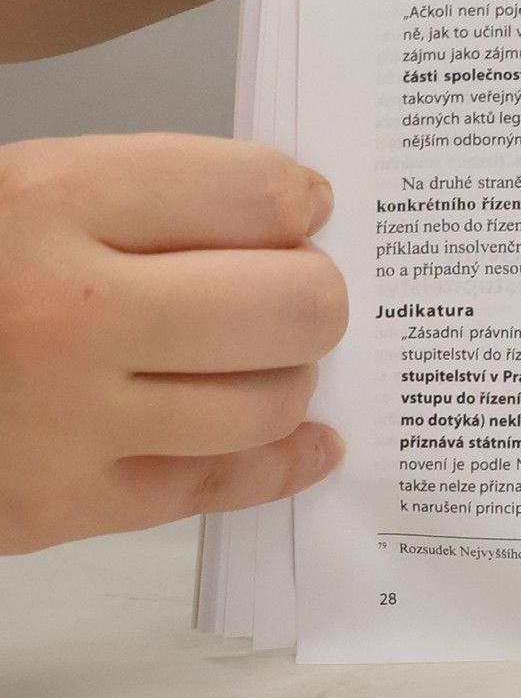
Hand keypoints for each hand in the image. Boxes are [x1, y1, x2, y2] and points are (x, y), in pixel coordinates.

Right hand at [0, 134, 347, 552]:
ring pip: (269, 400)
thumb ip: (135, 195)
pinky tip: (307, 438)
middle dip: (314, 293)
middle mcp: (65, 310)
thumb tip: (283, 214)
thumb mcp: (12, 189)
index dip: (297, 199)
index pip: (255, 192)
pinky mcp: (54, 507)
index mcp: (45, 200)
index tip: (301, 208)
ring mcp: (63, 419)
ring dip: (291, 376)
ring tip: (267, 356)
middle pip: (291, 304)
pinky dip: (281, 461)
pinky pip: (216, 486)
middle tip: (297, 288)